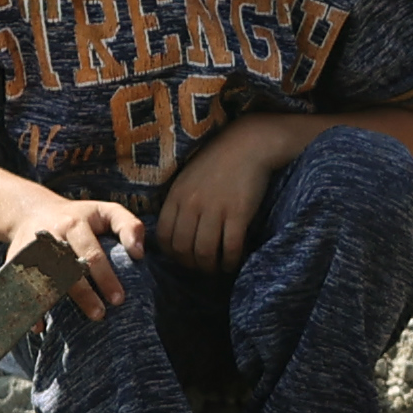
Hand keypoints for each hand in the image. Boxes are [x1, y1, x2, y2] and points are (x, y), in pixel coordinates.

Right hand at [4, 190, 144, 315]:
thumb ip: (128, 226)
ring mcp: (30, 249)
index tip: (118, 299)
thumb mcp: (106, 210)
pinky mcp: (14, 260)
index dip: (105, 277)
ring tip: (73, 323)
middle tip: (100, 315)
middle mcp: (51, 235)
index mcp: (75, 223)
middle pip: (67, 269)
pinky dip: (29, 306)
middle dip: (84, 295)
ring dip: (59, 303)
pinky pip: (20, 286)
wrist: (31, 210)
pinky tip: (39, 326)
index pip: (92, 254)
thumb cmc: (79, 216)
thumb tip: (139, 254)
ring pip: (44, 280)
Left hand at [152, 119, 284, 271]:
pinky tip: (232, 262)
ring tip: (216, 267)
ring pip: (204, 252)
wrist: (248, 144)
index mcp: (177, 195)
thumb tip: (176, 231)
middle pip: (182, 248)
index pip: (164, 236)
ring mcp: (215, 209)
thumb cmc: (218, 161)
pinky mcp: (238, 213)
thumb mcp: (188, 177)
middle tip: (201, 266)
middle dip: (191, 264)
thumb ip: (180, 201)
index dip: (171, 253)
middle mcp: (192, 204)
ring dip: (210, 267)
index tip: (183, 257)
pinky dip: (230, 260)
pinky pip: (230, 247)